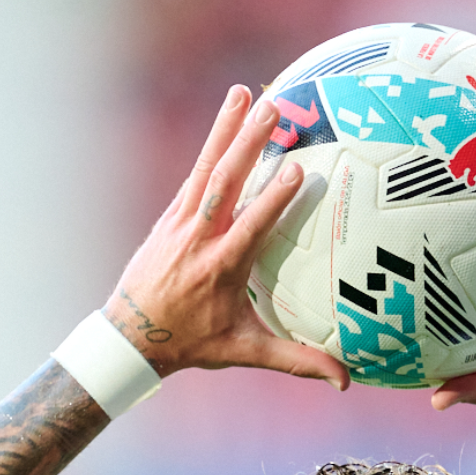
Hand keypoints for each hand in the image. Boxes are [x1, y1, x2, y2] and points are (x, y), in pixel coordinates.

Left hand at [105, 86, 349, 388]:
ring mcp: (180, 222)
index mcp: (221, 269)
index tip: (296, 169)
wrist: (131, 335)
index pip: (251, 227)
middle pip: (225, 183)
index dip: (273, 199)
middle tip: (273, 108)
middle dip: (248, 144)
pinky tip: (227, 115)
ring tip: (245, 93)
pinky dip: (211, 143)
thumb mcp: (243, 351)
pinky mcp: (171, 215)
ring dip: (226, 129)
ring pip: (206, 168)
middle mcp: (198, 239)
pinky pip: (194, 173)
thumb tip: (344, 380)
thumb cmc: (193, 343)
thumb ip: (295, 360)